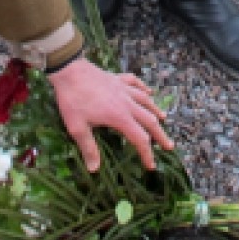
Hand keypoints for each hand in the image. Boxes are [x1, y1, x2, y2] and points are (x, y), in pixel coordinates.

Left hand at [49, 57, 171, 172]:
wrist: (69, 70)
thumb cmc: (73, 99)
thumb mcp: (77, 127)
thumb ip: (88, 148)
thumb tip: (94, 169)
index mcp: (119, 117)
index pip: (140, 138)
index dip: (147, 154)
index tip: (151, 166)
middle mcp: (127, 103)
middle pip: (149, 120)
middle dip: (160, 135)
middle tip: (168, 145)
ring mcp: (123, 89)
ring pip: (146, 101)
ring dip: (155, 111)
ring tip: (163, 119)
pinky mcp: (117, 79)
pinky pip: (136, 83)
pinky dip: (144, 89)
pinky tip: (148, 91)